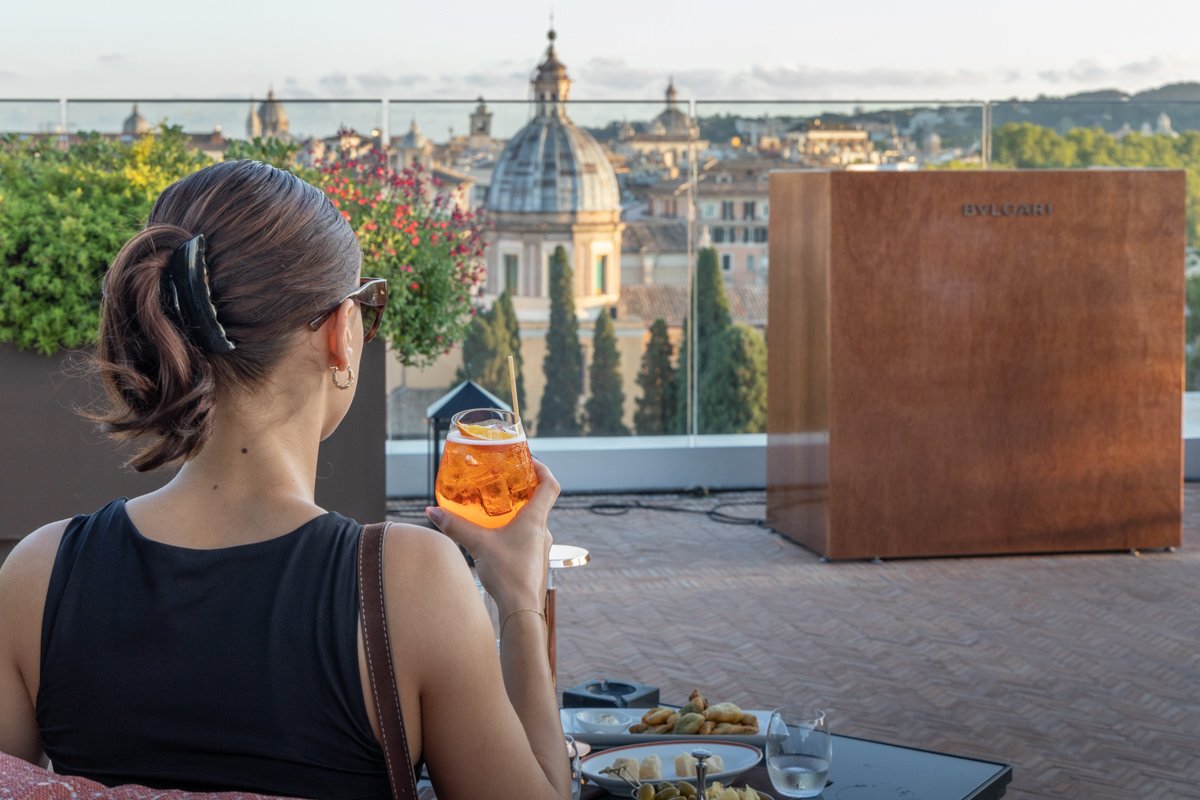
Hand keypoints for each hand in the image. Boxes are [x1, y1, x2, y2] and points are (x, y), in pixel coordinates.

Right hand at [425, 459, 559, 614]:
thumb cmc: (507, 574)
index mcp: (535, 519)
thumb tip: (432, 511)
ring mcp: (542, 547)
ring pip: (533, 521)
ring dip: (518, 512)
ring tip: (496, 509)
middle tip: (504, 483)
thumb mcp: (478, 545)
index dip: (542, 469)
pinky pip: (529, 537)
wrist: (521, 609)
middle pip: (540, 501)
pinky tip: (498, 537)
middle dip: (523, 490)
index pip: (550, 485)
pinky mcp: (536, 561)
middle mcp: (543, 530)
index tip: (528, 462)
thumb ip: (455, 526)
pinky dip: (516, 530)